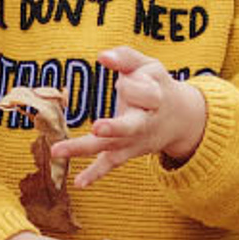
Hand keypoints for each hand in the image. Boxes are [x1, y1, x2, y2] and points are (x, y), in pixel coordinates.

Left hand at [55, 46, 210, 186]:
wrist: (181, 120)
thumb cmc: (157, 86)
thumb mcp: (149, 66)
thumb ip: (126, 58)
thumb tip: (102, 56)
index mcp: (156, 98)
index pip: (144, 93)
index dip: (136, 85)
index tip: (130, 79)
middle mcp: (145, 123)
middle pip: (130, 126)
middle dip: (115, 128)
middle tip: (98, 127)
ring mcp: (134, 141)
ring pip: (110, 146)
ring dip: (84, 148)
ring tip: (57, 150)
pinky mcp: (125, 152)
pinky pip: (109, 164)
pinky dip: (95, 174)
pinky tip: (78, 183)